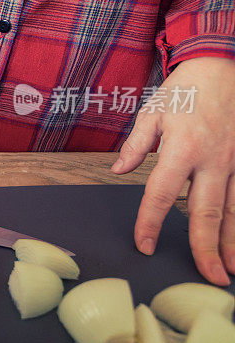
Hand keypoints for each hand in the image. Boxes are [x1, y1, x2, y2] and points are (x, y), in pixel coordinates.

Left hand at [112, 56, 234, 285]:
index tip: (143, 244)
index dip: (150, 221)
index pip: (161, 194)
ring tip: (230, 270)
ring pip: (234, 210)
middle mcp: (213, 160)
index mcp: (182, 148)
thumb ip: (136, 146)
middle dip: (205, 247)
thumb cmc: (184, 90)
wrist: (221, 66)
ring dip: (232, 243)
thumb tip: (118, 170)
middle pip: (206, 212)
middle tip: (207, 277)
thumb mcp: (152, 113)